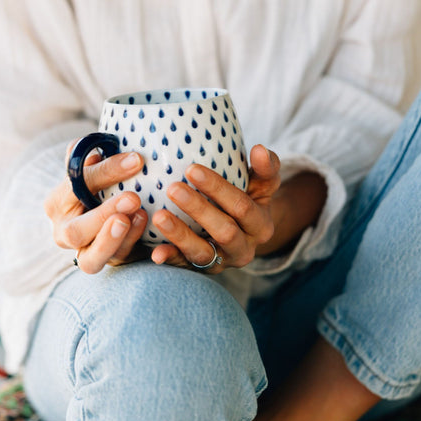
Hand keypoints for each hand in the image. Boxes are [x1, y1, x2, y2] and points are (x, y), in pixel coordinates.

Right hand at [44, 142, 148, 273]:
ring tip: (139, 215)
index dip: (104, 173)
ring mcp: (84, 252)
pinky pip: (116, 259)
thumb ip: (91, 160)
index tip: (136, 160)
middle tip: (132, 198)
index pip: (75, 186)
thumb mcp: (91, 166)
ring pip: (91, 259)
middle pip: (76, 232)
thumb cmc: (97, 182)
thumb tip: (96, 152)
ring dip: (116, 238)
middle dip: (103, 215)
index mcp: (57, 202)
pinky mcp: (107, 262)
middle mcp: (64, 233)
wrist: (101, 208)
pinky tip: (145, 223)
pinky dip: (131, 242)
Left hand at [150, 144, 279, 271]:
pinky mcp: (203, 271)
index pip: (241, 206)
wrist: (245, 234)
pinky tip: (155, 252)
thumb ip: (265, 167)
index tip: (191, 169)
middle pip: (224, 231)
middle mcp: (245, 248)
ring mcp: (223, 262)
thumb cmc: (249, 198)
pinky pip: (186, 267)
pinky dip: (171, 259)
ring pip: (203, 253)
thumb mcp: (263, 184)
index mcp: (261, 225)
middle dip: (198, 209)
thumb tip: (260, 149)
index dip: (218, 188)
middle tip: (172, 188)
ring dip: (180, 236)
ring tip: (159, 217)